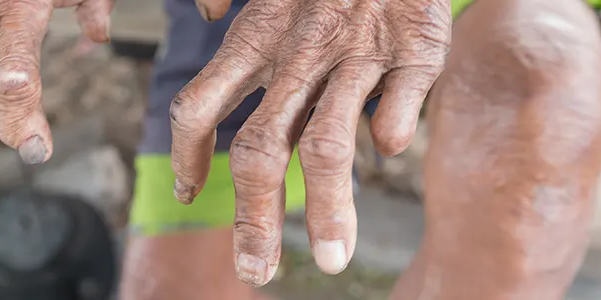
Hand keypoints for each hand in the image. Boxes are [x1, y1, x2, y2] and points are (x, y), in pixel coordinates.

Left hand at [170, 0, 450, 285]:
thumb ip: (231, 4)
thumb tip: (204, 15)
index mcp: (255, 40)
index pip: (198, 108)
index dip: (187, 157)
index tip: (185, 192)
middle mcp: (296, 56)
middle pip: (260, 149)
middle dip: (254, 217)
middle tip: (256, 271)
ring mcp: (356, 57)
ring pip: (329, 145)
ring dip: (327, 209)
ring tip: (333, 259)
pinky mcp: (414, 53)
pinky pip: (401, 103)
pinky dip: (393, 130)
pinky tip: (393, 148)